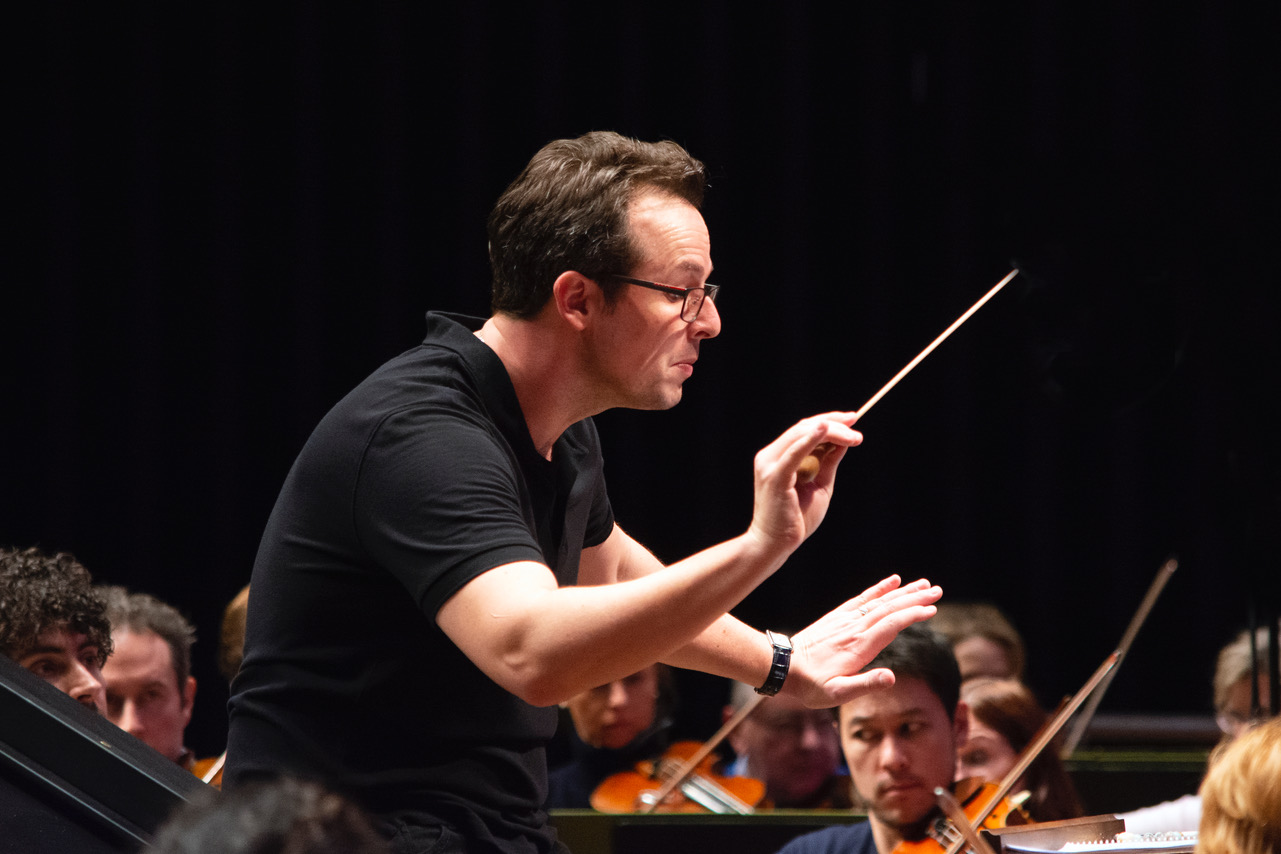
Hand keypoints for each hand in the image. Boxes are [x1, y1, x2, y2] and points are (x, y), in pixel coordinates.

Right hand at [745, 412, 861, 553]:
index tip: (852, 419)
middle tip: (857, 422)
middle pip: (803, 427)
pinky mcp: (775, 477)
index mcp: (778, 456)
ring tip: (854, 436)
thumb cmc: (796, 518)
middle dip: (833, 422)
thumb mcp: (820, 484)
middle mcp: (769, 456)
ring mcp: (769, 465)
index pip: (804, 429)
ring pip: (801, 434)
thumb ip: (828, 462)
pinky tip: (825, 430)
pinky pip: (794, 453)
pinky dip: (810, 439)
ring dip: (830, 431)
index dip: (829, 421)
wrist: (775, 545)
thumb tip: (844, 441)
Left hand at [784, 575, 941, 706]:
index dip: (912, 615)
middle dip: (915, 599)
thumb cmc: (812, 685)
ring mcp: (846, 620)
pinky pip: (863, 598)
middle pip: (890, 608)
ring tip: (924, 584)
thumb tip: (892, 677)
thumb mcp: (838, 694)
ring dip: (903, 591)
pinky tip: (893, 580)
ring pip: (879, 601)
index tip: (932, 609)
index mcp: (860, 646)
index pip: (891, 625)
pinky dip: (879, 588)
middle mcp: (855, 628)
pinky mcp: (839, 616)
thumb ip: (866, 684)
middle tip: (938, 590)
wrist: (783, 666)